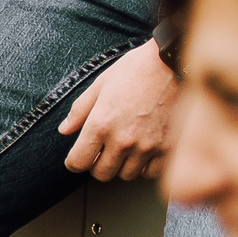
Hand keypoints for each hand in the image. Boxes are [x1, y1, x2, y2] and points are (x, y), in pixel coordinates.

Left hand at [60, 42, 180, 180]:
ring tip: (127, 147)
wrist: (173, 62)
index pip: (78, 163)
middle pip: (101, 174)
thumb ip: (80, 110)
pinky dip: (146, 166)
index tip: (80, 155)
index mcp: (101, 124)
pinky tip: (145, 150)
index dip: (75, 161)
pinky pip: (151, 173)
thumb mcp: (101, 84)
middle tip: (105, 150)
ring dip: (123, 164)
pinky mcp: (167, 147)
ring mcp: (147, 146)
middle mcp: (123, 140)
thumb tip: (65, 129)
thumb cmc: (136, 69)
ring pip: (126, 175)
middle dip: (98, 164)